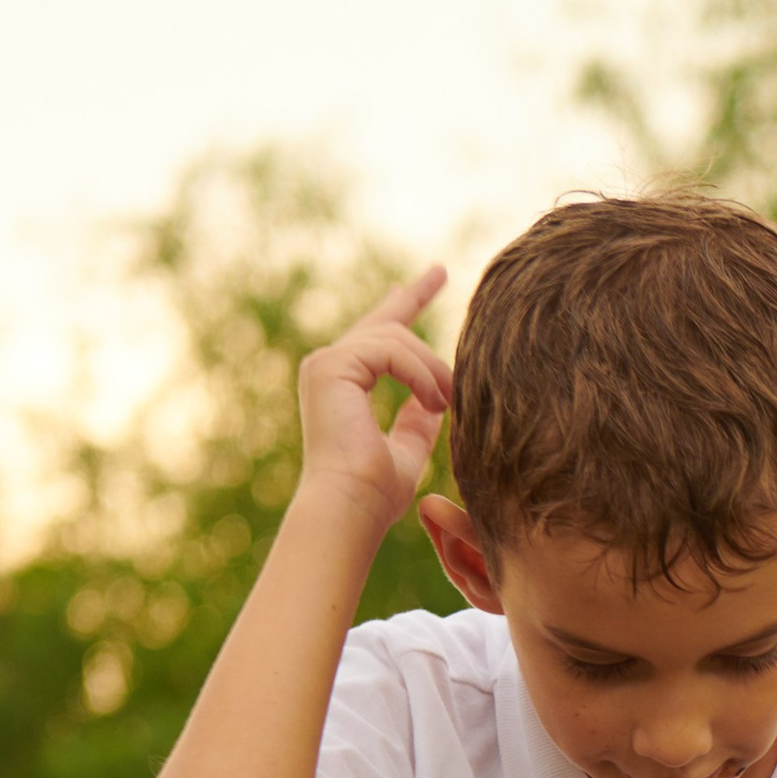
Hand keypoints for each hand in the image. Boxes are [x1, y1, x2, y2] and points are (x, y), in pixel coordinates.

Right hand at [294, 268, 452, 537]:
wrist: (350, 509)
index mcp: (344, 384)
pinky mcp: (332, 365)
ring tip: (450, 401)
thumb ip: (418, 421)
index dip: (406, 307)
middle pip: (384, 322)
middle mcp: (329, 367)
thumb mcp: (408, 450)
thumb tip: (437, 402)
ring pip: (396, 338)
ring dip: (433, 370)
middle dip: (415, 295)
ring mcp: (326, 363)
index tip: (432, 280)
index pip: (379, 337)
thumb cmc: (375, 495)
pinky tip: (435, 400)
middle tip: (441, 269)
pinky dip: (420, 375)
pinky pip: (390, 350)